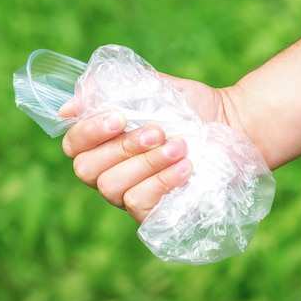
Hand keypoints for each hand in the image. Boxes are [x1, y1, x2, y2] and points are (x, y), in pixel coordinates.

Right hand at [60, 74, 232, 222]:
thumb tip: (68, 106)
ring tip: (181, 146)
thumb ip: (110, 90)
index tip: (119, 117)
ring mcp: (129, 194)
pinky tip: (186, 168)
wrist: (232, 125)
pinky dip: (161, 183)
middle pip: (87, 169)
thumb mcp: (151, 87)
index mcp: (103, 140)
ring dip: (147, 163)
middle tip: (158, 131)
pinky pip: (138, 204)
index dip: (88, 132)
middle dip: (123, 147)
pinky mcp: (152, 213)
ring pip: (112, 187)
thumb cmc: (190, 107)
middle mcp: (109, 170)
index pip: (72, 144)